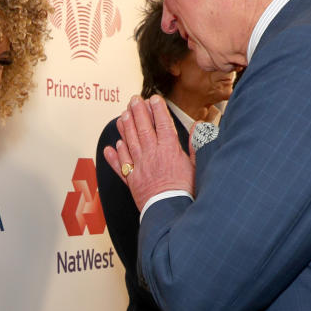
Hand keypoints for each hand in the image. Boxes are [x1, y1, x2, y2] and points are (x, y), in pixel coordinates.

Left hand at [102, 94, 194, 209]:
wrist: (170, 211)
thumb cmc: (185, 191)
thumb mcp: (196, 166)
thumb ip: (196, 145)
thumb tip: (198, 127)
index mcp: (169, 150)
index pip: (162, 123)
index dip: (157, 109)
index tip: (154, 99)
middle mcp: (152, 155)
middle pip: (143, 128)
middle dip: (138, 112)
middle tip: (134, 100)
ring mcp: (139, 167)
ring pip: (129, 142)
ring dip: (125, 127)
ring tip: (122, 115)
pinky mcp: (132, 180)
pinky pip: (121, 165)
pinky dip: (115, 156)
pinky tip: (112, 146)